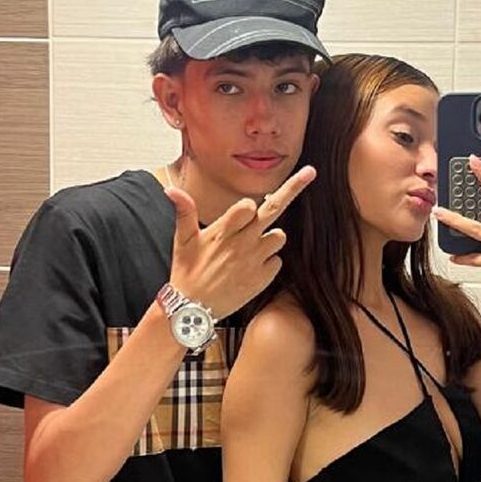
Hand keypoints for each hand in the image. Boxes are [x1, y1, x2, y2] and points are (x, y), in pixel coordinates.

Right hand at [165, 166, 315, 318]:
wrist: (193, 310)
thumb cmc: (187, 272)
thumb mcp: (182, 241)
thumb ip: (184, 212)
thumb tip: (170, 190)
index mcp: (223, 231)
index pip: (248, 206)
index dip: (248, 206)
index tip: (248, 208)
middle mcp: (242, 244)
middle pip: (274, 210)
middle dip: (293, 188)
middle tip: (310, 172)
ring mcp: (255, 261)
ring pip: (279, 237)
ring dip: (269, 238)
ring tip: (249, 249)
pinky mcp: (263, 278)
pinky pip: (277, 261)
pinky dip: (268, 262)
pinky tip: (250, 269)